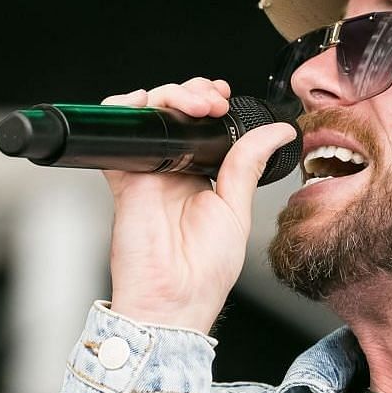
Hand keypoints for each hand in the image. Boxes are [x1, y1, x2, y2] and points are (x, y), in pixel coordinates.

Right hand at [101, 77, 298, 333]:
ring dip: (169, 96)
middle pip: (175, 111)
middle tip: (212, 103)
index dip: (210, 102)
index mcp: (202, 176)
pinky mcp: (124, 178)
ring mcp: (148, 171)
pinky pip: (114, 136)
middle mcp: (173, 170)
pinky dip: (124, 112)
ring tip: (194, 105)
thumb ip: (248, 164)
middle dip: (193, 93)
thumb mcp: (237, 209)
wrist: (175, 300)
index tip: (225, 98)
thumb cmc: (205, 272)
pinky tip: (146, 107)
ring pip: (149, 115)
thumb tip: (277, 132)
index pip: (202, 124)